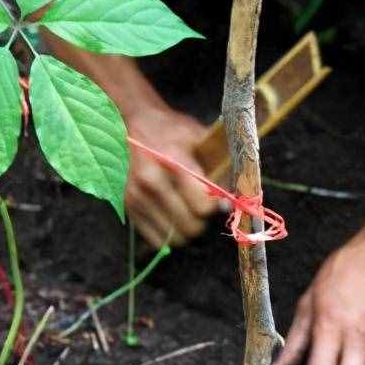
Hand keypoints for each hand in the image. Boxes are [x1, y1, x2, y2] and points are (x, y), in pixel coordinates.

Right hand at [124, 104, 218, 247]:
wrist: (135, 124)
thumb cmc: (172, 129)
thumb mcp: (201, 137)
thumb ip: (221, 166)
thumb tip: (235, 199)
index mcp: (172, 161)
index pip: (203, 206)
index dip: (217, 206)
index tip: (221, 199)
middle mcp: (150, 182)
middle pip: (191, 226)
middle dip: (204, 219)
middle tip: (204, 205)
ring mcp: (136, 197)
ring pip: (175, 238)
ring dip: (187, 229)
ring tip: (189, 209)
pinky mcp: (128, 208)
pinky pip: (157, 241)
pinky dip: (170, 233)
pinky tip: (173, 215)